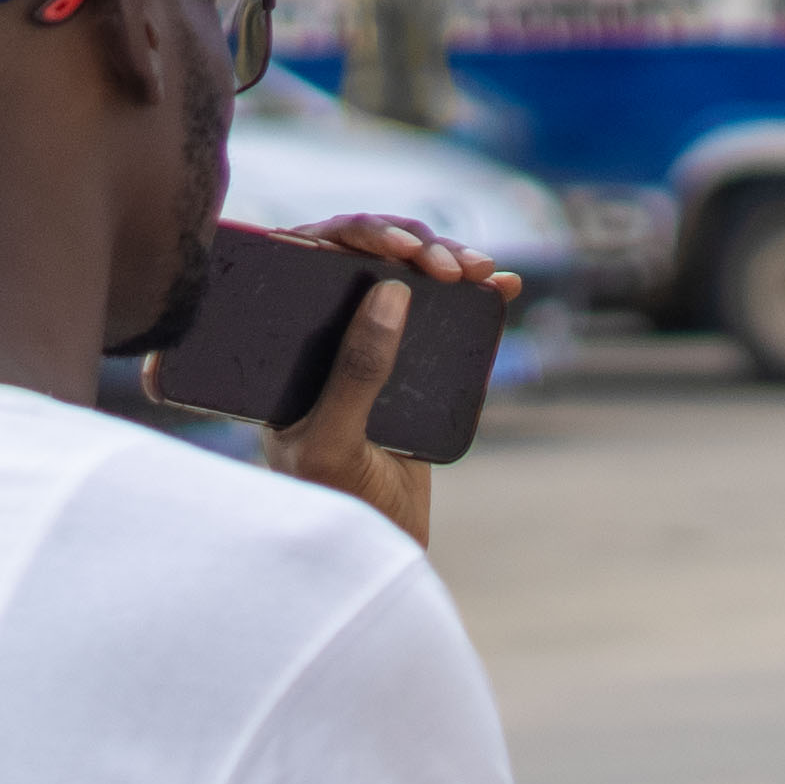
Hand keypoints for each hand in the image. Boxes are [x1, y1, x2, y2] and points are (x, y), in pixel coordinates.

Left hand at [262, 217, 517, 550]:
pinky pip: (445, 310)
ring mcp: (371, 339)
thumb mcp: (333, 441)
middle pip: (364, 256)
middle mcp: (322, 329)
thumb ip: (355, 372)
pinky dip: (477, 292)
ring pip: (408, 275)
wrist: (377, 546)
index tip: (396, 248)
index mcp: (281, 340)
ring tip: (481, 273)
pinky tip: (503, 284)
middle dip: (412, 245)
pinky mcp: (414, 358)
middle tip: (448, 267)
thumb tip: (387, 293)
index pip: (306, 258)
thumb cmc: (332, 501)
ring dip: (448, 261)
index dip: (352, 236)